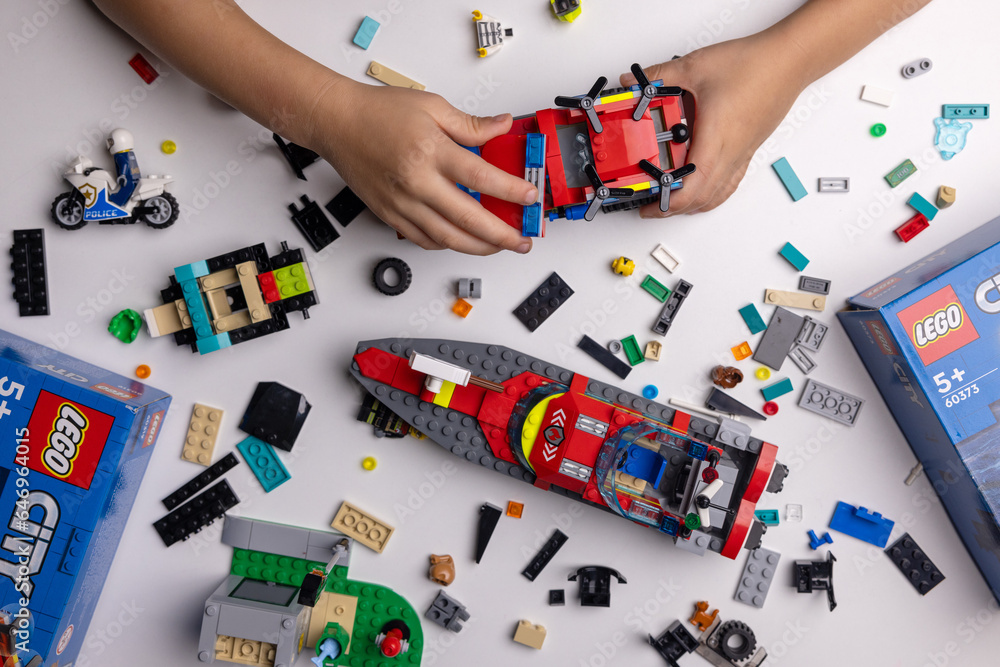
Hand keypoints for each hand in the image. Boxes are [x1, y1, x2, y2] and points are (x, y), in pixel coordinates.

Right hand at [309, 78, 536, 254]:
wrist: (337, 123)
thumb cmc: (379, 113)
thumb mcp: (432, 107)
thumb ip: (471, 124)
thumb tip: (502, 127)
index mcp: (431, 152)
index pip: (482, 178)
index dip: (511, 191)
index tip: (529, 198)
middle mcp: (417, 183)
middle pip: (469, 219)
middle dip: (502, 235)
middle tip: (522, 240)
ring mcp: (402, 204)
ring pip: (448, 238)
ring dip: (478, 247)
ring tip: (499, 246)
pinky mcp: (390, 215)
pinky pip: (424, 240)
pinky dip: (447, 244)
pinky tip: (462, 240)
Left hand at [621, 33, 807, 216]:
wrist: (790, 60)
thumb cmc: (753, 64)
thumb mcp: (696, 66)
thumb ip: (660, 75)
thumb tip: (633, 82)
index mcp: (716, 137)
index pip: (693, 185)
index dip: (671, 202)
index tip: (651, 205)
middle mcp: (731, 151)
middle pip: (702, 198)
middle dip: (674, 209)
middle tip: (651, 206)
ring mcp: (742, 153)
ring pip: (718, 194)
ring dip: (693, 205)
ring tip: (671, 204)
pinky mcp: (749, 148)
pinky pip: (730, 183)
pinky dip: (712, 195)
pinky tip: (702, 191)